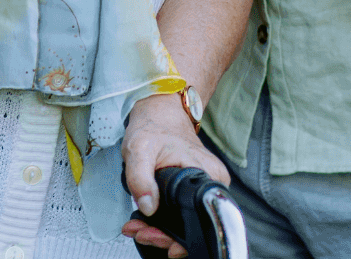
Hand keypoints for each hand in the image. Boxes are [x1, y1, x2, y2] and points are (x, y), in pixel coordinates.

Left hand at [121, 94, 230, 258]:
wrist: (160, 112)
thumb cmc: (154, 126)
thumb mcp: (139, 148)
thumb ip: (141, 178)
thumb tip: (148, 207)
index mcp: (207, 175)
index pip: (200, 221)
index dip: (178, 238)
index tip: (156, 239)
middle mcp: (212, 184)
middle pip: (193, 226)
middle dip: (163, 236)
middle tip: (140, 232)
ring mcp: (204, 187)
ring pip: (186, 222)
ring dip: (161, 230)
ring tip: (138, 228)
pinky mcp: (194, 189)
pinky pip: (182, 213)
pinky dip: (163, 220)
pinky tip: (146, 221)